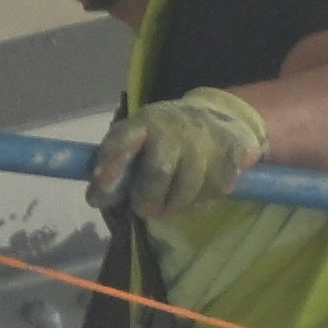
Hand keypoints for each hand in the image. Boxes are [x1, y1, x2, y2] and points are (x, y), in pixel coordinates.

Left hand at [89, 86, 268, 216]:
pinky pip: (216, 189)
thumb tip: (95, 199)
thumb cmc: (168, 138)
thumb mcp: (140, 143)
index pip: (123, 141)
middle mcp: (174, 127)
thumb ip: (119, 169)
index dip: (110, 167)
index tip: (98, 195)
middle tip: (145, 210)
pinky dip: (204, 200)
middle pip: (159, 171)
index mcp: (144, 122)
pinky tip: (198, 196)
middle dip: (149, 198)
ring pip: (189, 187)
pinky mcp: (232, 152)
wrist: (220, 117)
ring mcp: (205, 139)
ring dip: (178, 205)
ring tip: (172, 205)